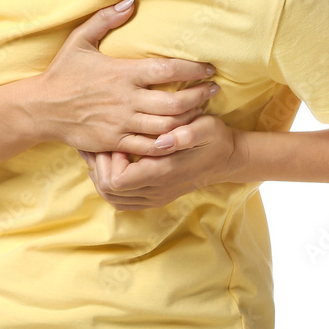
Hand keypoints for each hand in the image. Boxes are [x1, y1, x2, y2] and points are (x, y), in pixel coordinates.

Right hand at [37, 0, 218, 154]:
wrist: (41, 108)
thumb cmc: (63, 72)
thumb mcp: (80, 40)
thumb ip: (106, 19)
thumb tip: (131, 0)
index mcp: (122, 72)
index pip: (167, 69)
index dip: (193, 69)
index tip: (208, 68)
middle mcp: (126, 99)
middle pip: (175, 102)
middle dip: (200, 96)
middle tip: (213, 90)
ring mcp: (121, 123)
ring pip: (167, 127)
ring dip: (189, 120)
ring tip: (201, 111)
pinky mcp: (115, 141)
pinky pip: (150, 147)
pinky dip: (169, 143)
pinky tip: (180, 136)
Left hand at [77, 114, 238, 209]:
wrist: (227, 160)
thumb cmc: (215, 139)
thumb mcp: (206, 128)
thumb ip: (186, 134)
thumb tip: (162, 140)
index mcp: (163, 173)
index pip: (118, 180)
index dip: (110, 161)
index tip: (118, 142)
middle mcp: (156, 190)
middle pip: (109, 191)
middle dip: (100, 167)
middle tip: (103, 145)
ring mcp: (154, 197)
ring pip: (112, 198)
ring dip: (103, 176)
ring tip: (103, 153)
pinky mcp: (154, 197)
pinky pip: (122, 200)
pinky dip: (110, 184)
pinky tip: (112, 164)